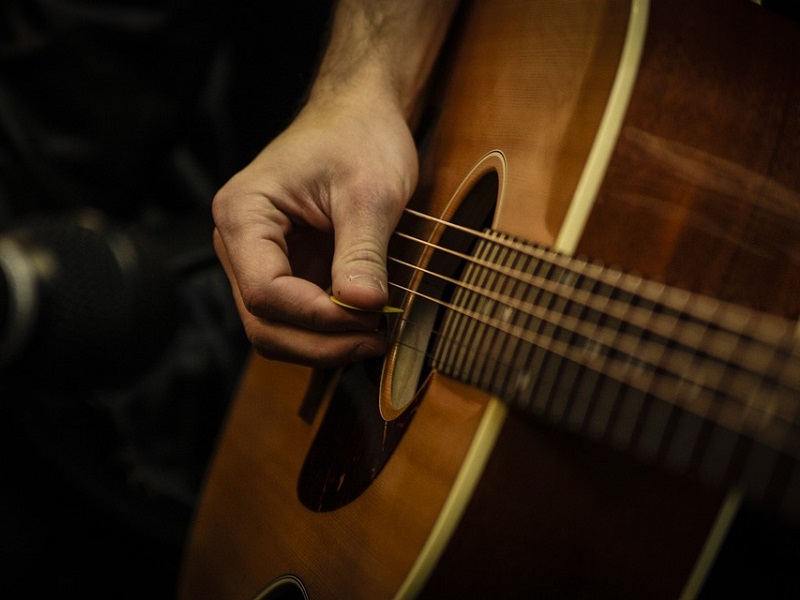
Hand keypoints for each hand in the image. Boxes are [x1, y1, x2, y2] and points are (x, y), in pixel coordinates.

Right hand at [212, 91, 417, 366]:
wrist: (358, 116)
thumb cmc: (358, 137)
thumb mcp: (370, 192)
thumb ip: (362, 252)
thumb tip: (364, 307)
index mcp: (243, 213)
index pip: (265, 291)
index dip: (317, 317)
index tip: (370, 318)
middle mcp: (238, 242)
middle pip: (263, 321)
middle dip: (320, 342)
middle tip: (377, 338)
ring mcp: (257, 260)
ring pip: (275, 328)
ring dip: (323, 343)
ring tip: (375, 334)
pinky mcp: (283, 270)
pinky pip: (295, 317)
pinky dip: (327, 331)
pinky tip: (363, 325)